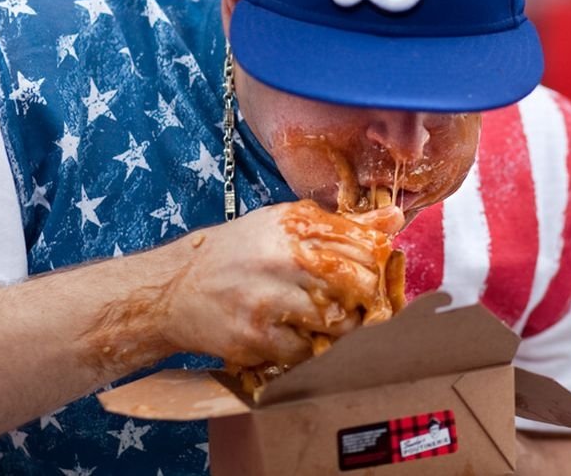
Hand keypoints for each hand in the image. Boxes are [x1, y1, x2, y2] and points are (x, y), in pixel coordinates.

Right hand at [157, 200, 403, 366]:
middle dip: (364, 298)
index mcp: (295, 225)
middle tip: (353, 302)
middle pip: (359, 284)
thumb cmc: (236, 253)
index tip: (368, 275)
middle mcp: (284, 258)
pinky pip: (309, 352)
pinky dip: (310, 349)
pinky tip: (296, 335)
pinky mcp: (257, 336)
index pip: (365, 246)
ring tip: (323, 319)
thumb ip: (341, 224)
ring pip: (339, 322)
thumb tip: (395, 218)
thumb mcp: (284, 225)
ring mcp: (269, 299)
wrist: (175, 288)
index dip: (375, 265)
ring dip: (340, 327)